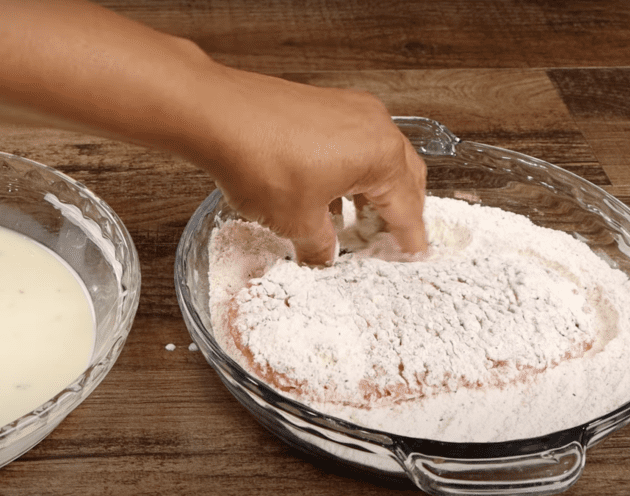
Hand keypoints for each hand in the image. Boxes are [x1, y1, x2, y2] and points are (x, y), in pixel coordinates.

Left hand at [190, 68, 426, 265]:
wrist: (217, 115)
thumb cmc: (260, 159)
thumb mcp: (296, 220)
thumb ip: (319, 246)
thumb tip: (324, 257)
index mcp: (381, 156)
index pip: (407, 207)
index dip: (409, 239)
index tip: (412, 256)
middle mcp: (375, 126)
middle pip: (403, 176)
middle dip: (398, 210)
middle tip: (389, 241)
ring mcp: (350, 109)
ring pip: (378, 157)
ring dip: (372, 190)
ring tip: (356, 222)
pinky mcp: (325, 104)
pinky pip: (353, 141)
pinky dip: (350, 170)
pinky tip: (328, 193)